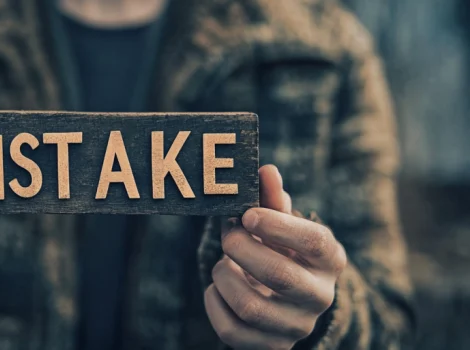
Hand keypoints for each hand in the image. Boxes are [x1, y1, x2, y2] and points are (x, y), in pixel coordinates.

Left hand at [204, 165, 346, 348]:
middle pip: (279, 275)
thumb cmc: (278, 249)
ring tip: (223, 263)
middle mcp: (320, 296)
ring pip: (250, 307)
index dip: (278, 226)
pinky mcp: (271, 347)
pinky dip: (214, 302)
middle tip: (228, 234)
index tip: (247, 214)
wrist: (282, 299)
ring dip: (223, 276)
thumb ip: (271, 199)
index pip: (315, 242)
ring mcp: (297, 327)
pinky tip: (217, 288)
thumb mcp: (279, 224)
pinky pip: (231, 331)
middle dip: (242, 249)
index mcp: (330, 259)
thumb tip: (265, 170)